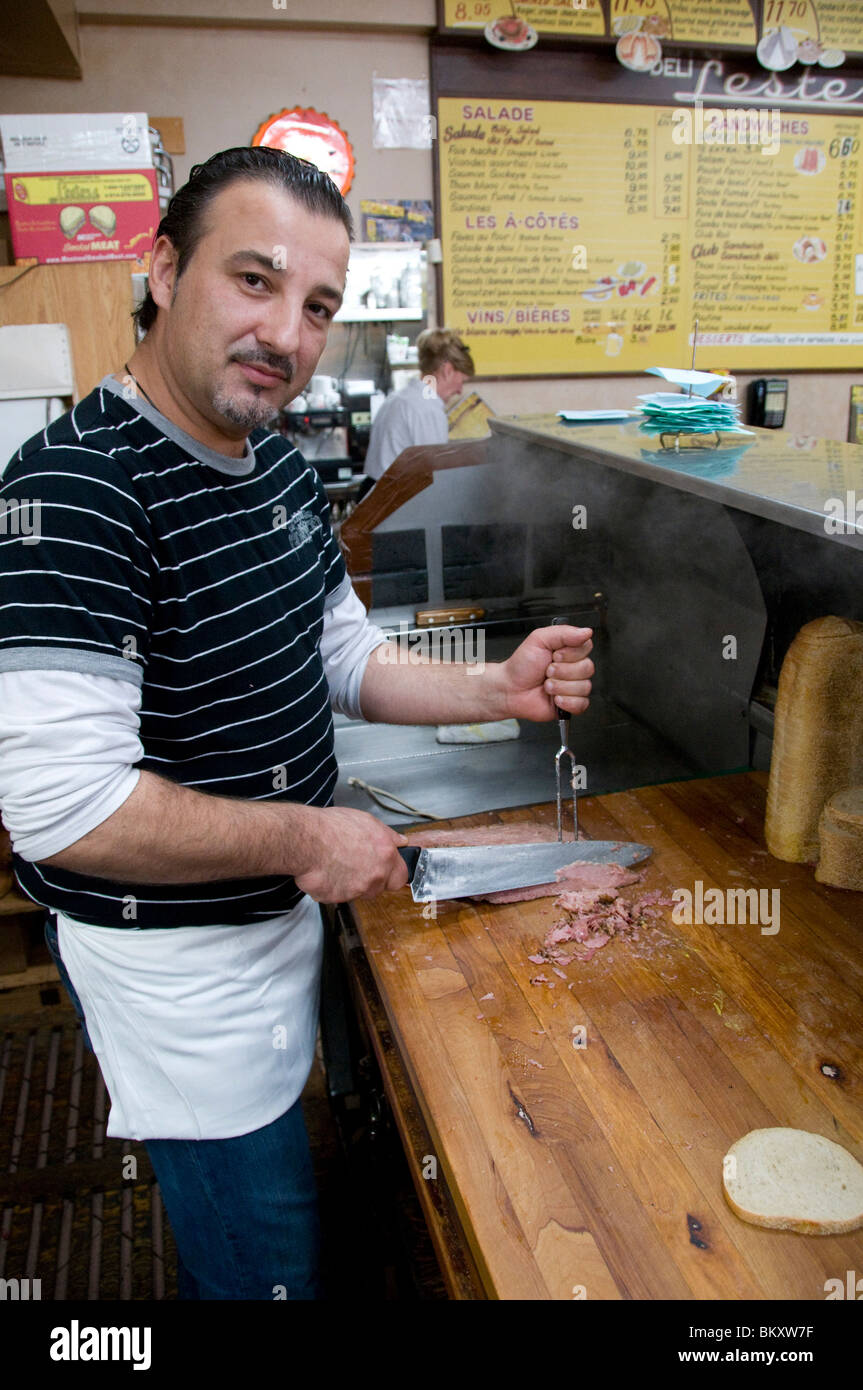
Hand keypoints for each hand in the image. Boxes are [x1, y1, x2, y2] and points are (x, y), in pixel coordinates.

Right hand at [294, 806, 408, 902]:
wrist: (306, 840)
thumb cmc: (332, 827)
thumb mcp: (366, 820)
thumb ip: (388, 835)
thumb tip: (400, 841)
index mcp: (385, 856)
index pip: (401, 876)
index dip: (393, 873)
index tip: (387, 869)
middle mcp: (375, 876)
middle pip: (380, 887)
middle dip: (372, 880)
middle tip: (356, 864)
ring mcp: (356, 890)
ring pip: (358, 892)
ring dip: (351, 883)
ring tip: (337, 864)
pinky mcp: (337, 899)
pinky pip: (338, 895)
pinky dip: (333, 887)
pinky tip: (326, 871)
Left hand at [497, 625, 593, 721]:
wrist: (510, 689)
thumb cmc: (522, 665)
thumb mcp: (539, 639)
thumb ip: (564, 632)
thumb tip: (586, 632)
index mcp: (569, 650)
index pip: (587, 647)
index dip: (570, 653)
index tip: (555, 654)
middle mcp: (574, 668)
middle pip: (587, 668)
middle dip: (562, 671)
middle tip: (547, 671)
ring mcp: (574, 686)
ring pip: (584, 686)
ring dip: (560, 686)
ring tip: (547, 685)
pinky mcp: (572, 704)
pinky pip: (582, 704)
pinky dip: (566, 701)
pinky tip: (555, 698)